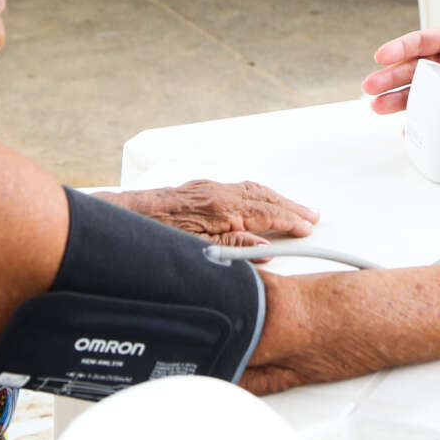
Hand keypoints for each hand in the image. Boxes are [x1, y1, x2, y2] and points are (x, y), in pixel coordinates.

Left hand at [131, 179, 319, 246]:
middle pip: (263, 198)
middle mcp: (218, 193)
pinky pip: (240, 188)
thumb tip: (264, 251)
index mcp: (220, 208)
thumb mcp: (197, 250)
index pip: (264, 214)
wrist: (127, 216)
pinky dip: (259, 194)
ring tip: (295, 208)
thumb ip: (233, 249)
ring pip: (253, 190)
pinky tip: (262, 201)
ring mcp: (210, 188)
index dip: (288, 221)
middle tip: (312, 215)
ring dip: (276, 199)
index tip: (307, 227)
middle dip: (290, 206)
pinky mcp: (202, 189)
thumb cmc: (157, 234)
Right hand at [362, 0, 439, 113]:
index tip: (382, 55)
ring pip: (419, 93)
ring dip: (397, 100)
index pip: (420, 42)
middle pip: (411, 70)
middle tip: (370, 87)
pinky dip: (423, 121)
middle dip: (389, 78)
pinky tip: (409, 128)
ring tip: (378, 107)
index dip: (400, 48)